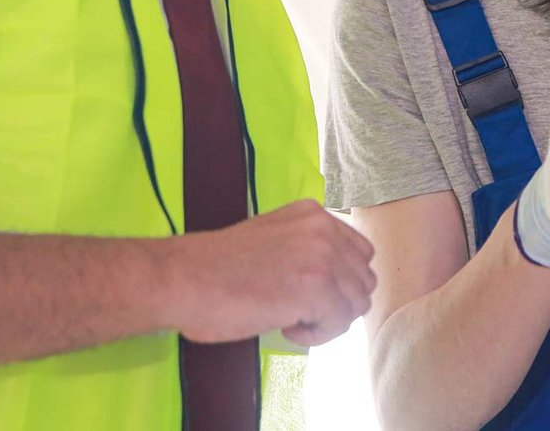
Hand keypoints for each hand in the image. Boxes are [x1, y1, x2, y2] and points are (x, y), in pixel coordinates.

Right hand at [166, 199, 376, 346]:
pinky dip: (317, 335)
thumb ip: (306, 249)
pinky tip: (287, 328)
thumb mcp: (273, 239)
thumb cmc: (217, 267)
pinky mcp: (317, 288)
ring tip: (292, 320)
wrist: (185, 278)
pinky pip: (340, 324)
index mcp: (313, 214)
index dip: (339, 282)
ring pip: (357, 303)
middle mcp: (324, 228)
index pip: (359, 252)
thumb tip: (332, 282)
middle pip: (364, 279)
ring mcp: (323, 256)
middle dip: (338, 302)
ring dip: (329, 320)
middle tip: (301, 311)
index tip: (308, 294)